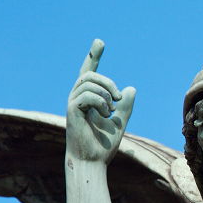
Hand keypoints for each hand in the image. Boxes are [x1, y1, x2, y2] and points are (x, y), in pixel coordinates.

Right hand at [66, 39, 135, 163]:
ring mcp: (72, 103)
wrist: (93, 160)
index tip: (100, 42)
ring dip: (106, 92)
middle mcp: (77, 98)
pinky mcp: (72, 110)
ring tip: (112, 110)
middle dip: (108, 82)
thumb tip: (131, 88)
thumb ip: (126, 106)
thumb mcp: (120, 121)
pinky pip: (87, 95)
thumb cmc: (103, 145)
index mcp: (87, 99)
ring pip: (88, 82)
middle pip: (90, 74)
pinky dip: (101, 102)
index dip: (93, 56)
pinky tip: (106, 114)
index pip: (88, 73)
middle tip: (119, 98)